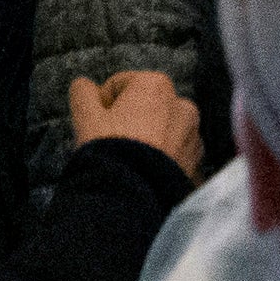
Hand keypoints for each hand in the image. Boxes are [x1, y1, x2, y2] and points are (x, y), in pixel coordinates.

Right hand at [63, 66, 207, 177]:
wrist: (135, 196)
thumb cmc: (111, 149)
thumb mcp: (86, 115)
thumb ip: (83, 92)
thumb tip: (85, 86)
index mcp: (156, 85)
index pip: (121, 85)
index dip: (104, 103)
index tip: (98, 123)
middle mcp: (182, 105)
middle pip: (146, 106)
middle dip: (130, 119)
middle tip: (113, 141)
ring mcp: (193, 136)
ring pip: (163, 130)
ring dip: (149, 138)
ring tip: (130, 159)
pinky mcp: (196, 163)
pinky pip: (175, 154)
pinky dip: (163, 159)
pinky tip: (145, 171)